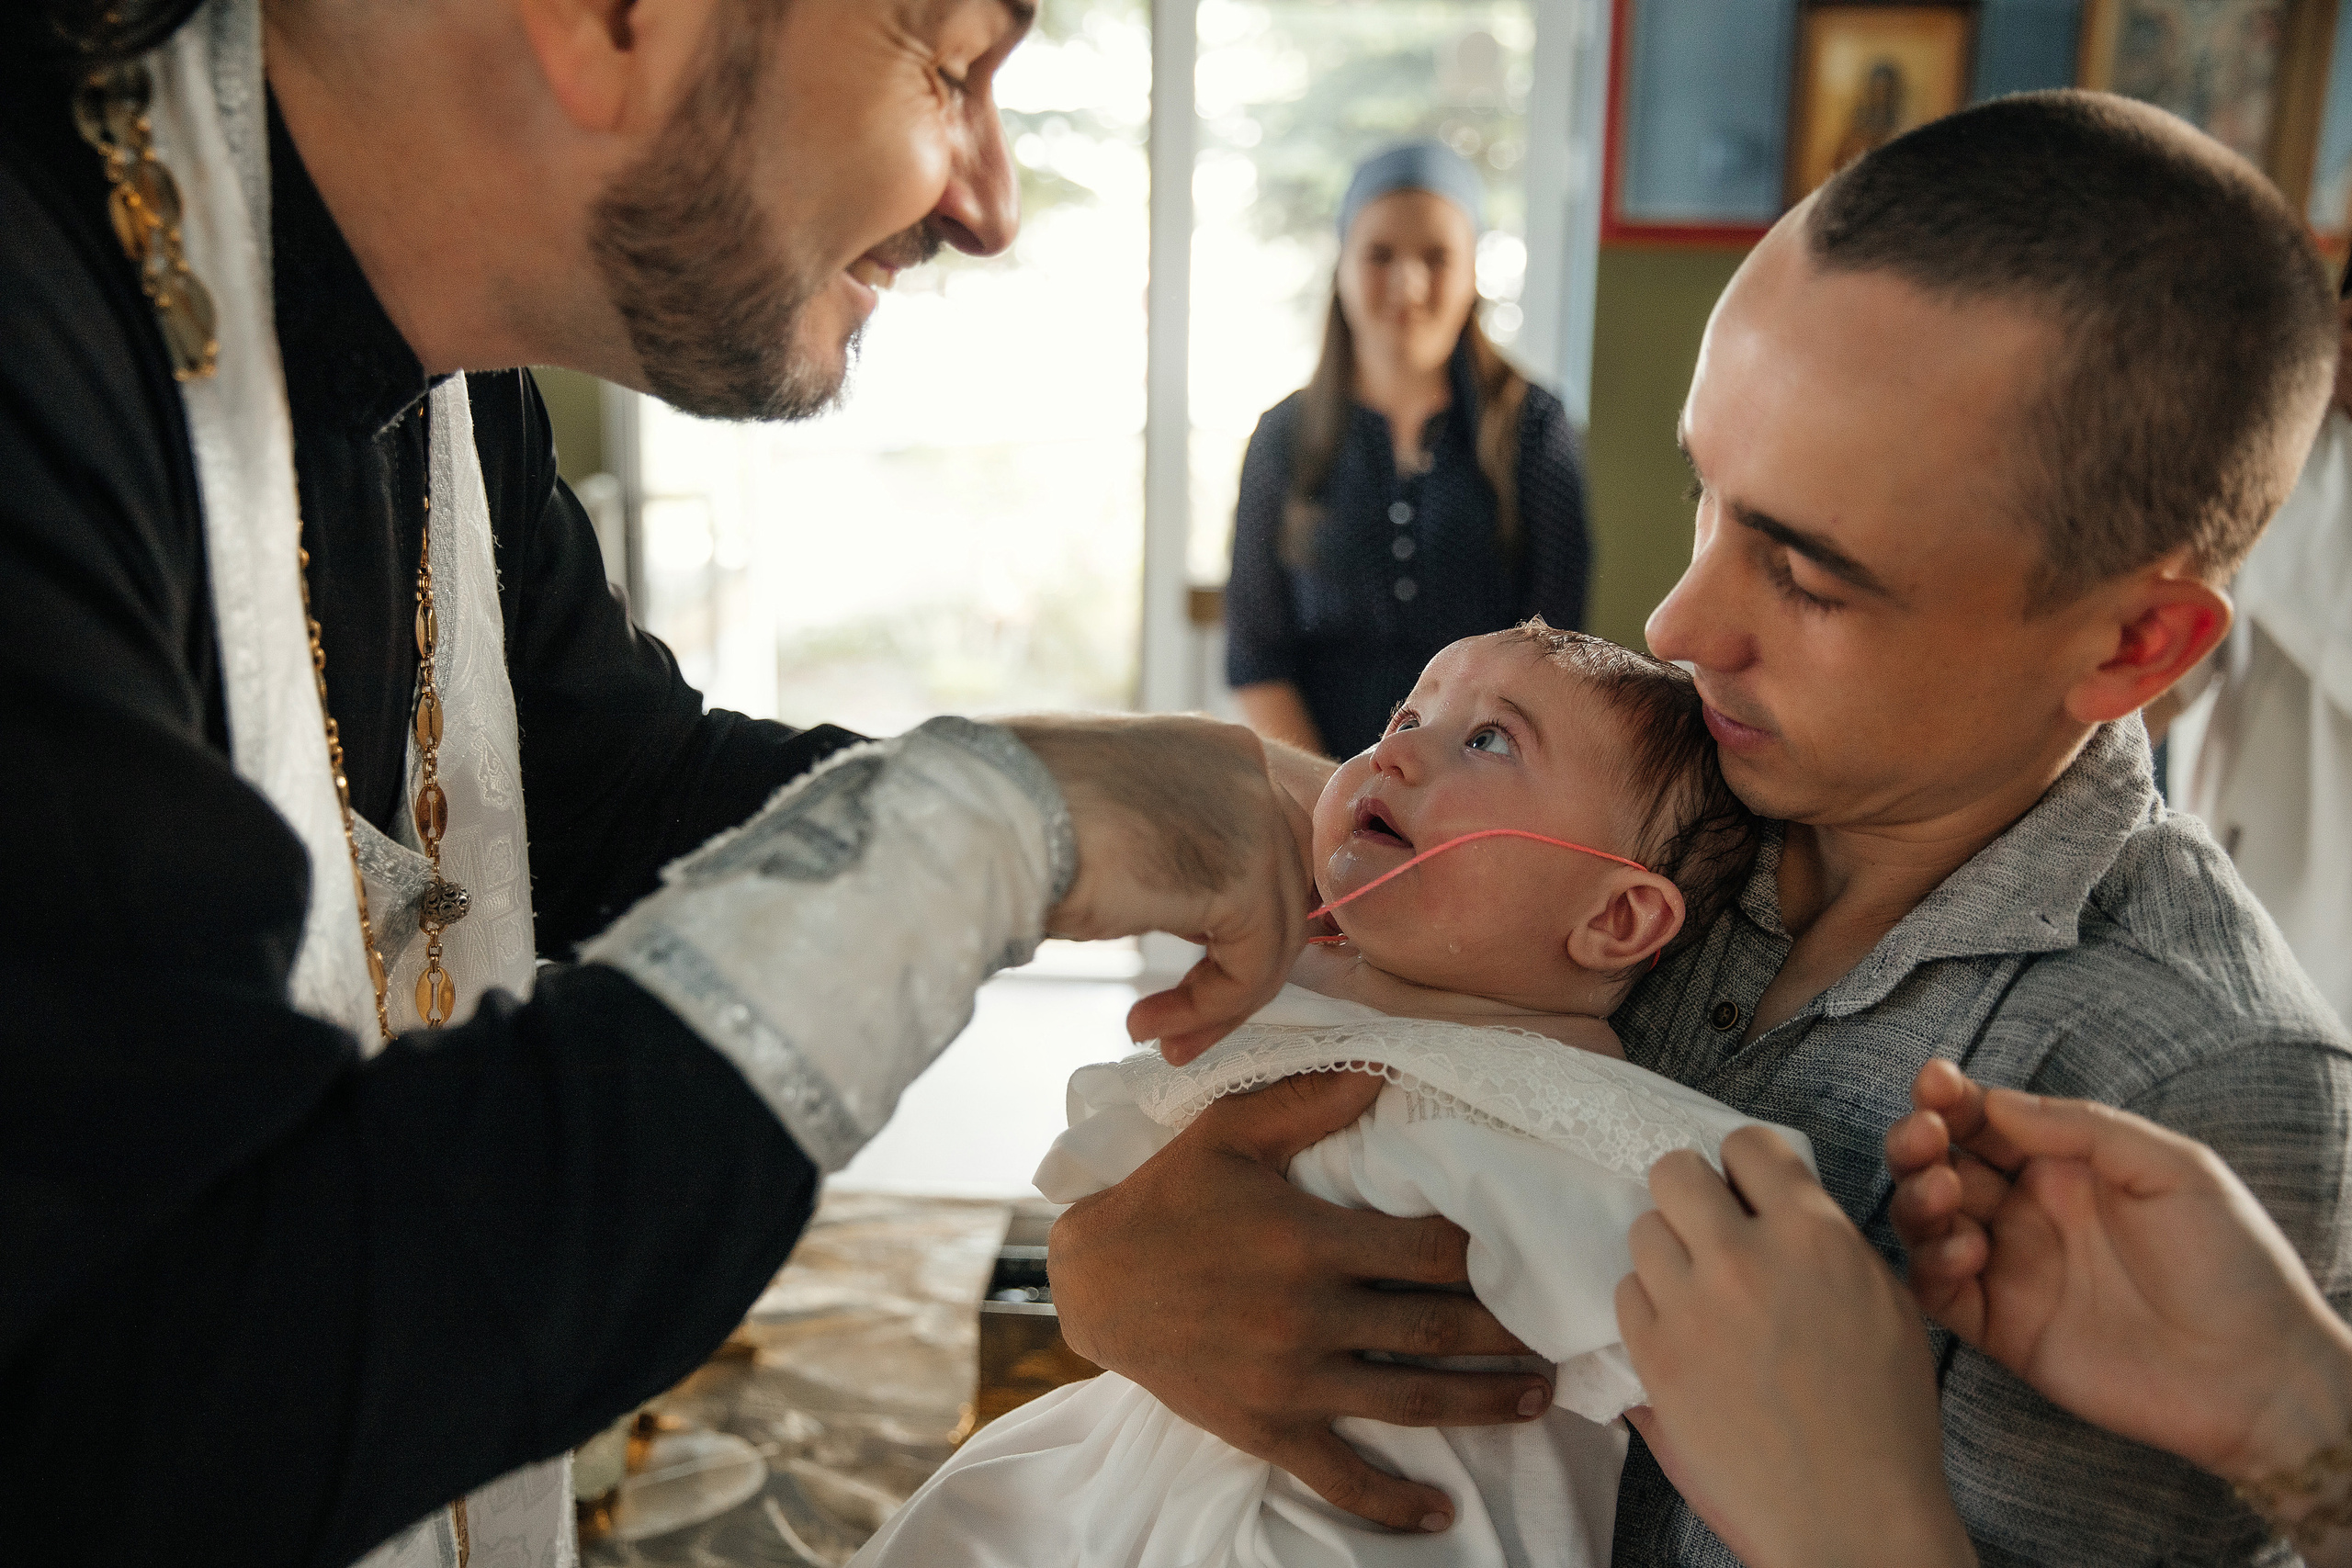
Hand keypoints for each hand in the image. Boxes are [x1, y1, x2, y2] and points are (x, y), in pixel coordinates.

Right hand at [1008, 715, 1314, 1061]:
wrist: (981, 816)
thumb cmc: (1017, 818)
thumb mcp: (1123, 823)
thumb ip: (1181, 848)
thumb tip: (1206, 911)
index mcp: (1217, 747)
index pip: (1287, 834)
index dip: (1267, 908)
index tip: (1223, 967)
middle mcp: (1247, 767)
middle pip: (1290, 887)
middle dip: (1245, 963)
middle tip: (1190, 1018)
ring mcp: (1252, 814)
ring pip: (1277, 934)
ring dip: (1219, 1000)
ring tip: (1160, 1031)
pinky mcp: (1241, 873)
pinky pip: (1252, 966)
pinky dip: (1208, 1009)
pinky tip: (1150, 1022)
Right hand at [1049, 1069, 1551, 1533]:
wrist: (1095, 1281)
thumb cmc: (1168, 1196)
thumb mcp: (1228, 1131)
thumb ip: (1307, 1100)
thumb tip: (1385, 1068)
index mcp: (1309, 1239)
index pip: (1430, 1248)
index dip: (1490, 1249)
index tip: (1531, 1246)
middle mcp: (1308, 1314)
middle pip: (1438, 1328)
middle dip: (1509, 1332)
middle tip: (1561, 1331)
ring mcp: (1289, 1379)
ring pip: (1411, 1400)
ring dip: (1483, 1403)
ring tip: (1537, 1398)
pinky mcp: (1265, 1427)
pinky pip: (1339, 1475)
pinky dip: (1391, 1502)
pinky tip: (1438, 1514)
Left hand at [1615, 1128, 1974, 1567]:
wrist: (1852, 1516)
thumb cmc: (1884, 1420)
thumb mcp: (1884, 1305)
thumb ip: (1824, 1243)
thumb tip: (1769, 1205)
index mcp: (1814, 1234)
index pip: (1745, 1144)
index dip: (1741, 1168)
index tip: (1743, 1194)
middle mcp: (1746, 1255)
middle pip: (1673, 1171)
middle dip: (1689, 1197)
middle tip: (1706, 1234)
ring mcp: (1693, 1304)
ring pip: (1642, 1230)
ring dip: (1666, 1255)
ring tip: (1696, 1295)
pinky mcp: (1655, 1354)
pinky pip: (1626, 1295)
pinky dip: (1648, 1309)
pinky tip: (1682, 1338)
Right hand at [1888, 1060, 2351, 1488]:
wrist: (2258, 1373)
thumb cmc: (2233, 1263)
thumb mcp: (2173, 1168)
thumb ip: (2083, 1128)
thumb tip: (1995, 1102)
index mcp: (2067, 1170)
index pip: (1988, 1123)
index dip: (1952, 1099)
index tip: (1936, 1082)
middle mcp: (2030, 1216)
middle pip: (1944, 1166)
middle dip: (1919, 1142)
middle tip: (1923, 1134)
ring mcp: (2013, 1272)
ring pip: (1928, 1225)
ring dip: (1917, 1199)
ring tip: (1944, 1191)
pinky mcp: (2005, 1331)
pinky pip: (1940, 1294)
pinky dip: (1931, 1266)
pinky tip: (1965, 1250)